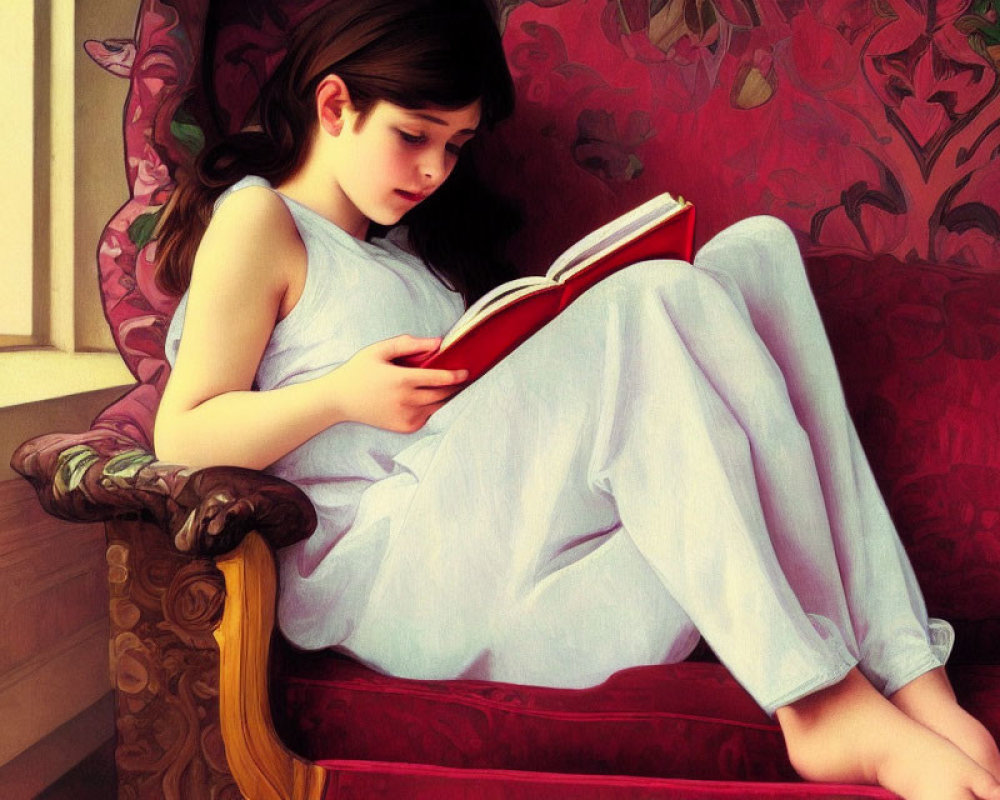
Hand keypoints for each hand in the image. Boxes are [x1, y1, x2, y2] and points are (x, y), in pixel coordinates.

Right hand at [330, 335, 467, 432]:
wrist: (338, 401)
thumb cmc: (359, 371)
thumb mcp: (379, 350)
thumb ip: (409, 344)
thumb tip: (438, 342)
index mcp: (402, 380)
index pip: (440, 379)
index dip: (457, 375)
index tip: (467, 371)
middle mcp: (406, 401)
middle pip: (443, 394)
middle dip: (455, 386)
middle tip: (463, 377)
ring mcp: (406, 416)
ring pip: (438, 407)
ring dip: (445, 396)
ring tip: (449, 385)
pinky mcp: (405, 427)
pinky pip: (427, 417)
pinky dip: (432, 407)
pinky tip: (429, 397)